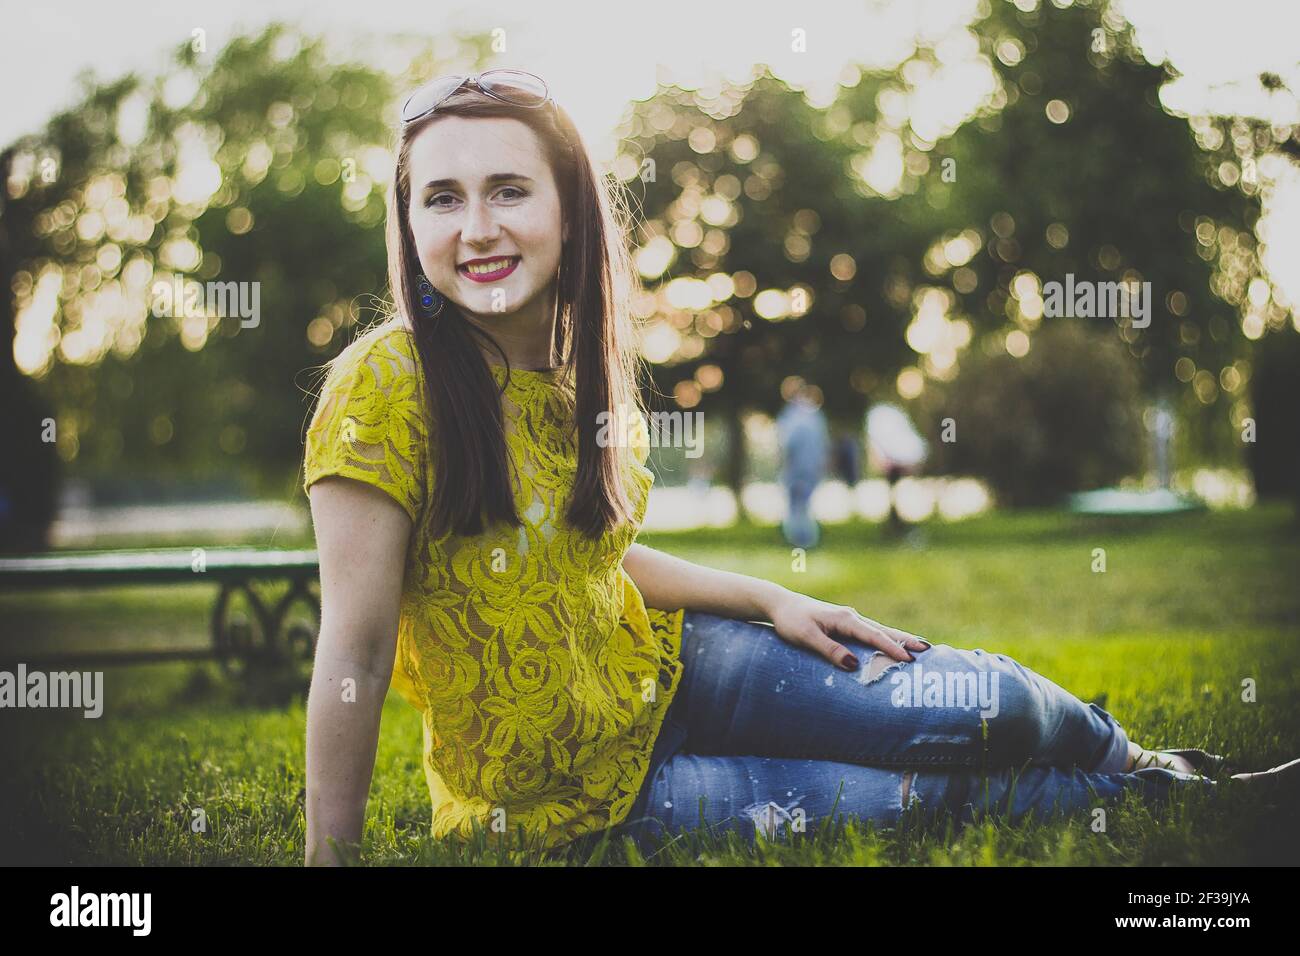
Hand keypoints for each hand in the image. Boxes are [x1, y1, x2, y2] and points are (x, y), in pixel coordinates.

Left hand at [765, 590, 930, 671]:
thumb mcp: (807, 637)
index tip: (909, 659)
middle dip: (905, 640)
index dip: (892, 648)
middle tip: (927, 649)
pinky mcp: (844, 623)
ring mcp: (848, 619)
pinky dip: (884, 638)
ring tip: (918, 646)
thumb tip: (853, 665)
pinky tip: (890, 644)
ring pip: (878, 630)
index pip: (873, 636)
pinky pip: (869, 632)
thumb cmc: (791, 621)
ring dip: (897, 638)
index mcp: (845, 619)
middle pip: (883, 630)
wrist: (779, 604)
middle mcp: (850, 616)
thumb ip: (830, 650)